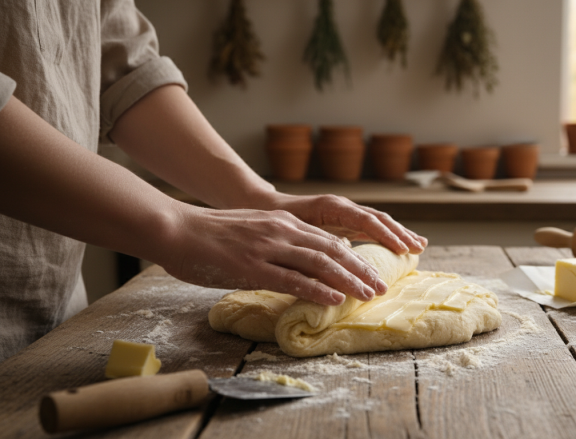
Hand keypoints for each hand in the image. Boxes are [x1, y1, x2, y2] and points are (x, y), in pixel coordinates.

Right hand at [159, 206, 388, 305]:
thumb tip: (296, 261)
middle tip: (380, 286)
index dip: (353, 257)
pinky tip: (334, 299)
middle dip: (360, 269)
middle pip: (332, 250)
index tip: (371, 272)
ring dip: (347, 279)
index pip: (327, 240)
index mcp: (282, 222)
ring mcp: (267, 248)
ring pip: (319, 263)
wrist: (175, 228)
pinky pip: (291, 279)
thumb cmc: (208, 234)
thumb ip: (276, 241)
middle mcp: (281, 231)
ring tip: (367, 294)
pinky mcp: (251, 267)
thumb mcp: (251, 230)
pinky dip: (316, 289)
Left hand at [262, 193, 427, 254]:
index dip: (386, 235)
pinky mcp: (344, 219)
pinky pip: (371, 226)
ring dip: (398, 233)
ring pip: (378, 221)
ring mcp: (345, 212)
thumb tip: (338, 254)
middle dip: (399, 233)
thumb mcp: (292, 231)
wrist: (262, 205)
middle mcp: (342, 206)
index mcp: (331, 206)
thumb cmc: (274, 220)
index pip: (366, 220)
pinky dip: (388, 235)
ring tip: (419, 246)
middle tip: (418, 249)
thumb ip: (314, 241)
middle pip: (378, 218)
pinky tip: (401, 245)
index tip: (402, 249)